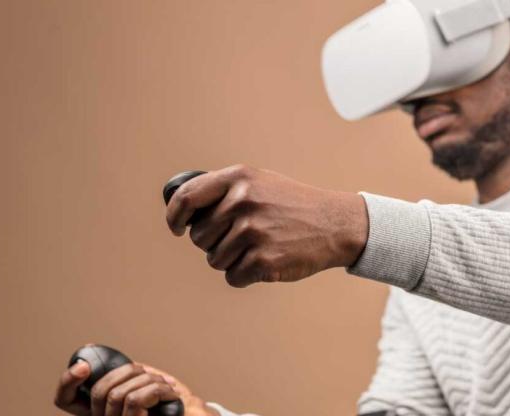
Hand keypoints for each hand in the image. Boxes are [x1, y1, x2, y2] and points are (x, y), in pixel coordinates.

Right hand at [54, 360, 219, 415]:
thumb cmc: (177, 409)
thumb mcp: (150, 389)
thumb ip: (130, 379)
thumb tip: (108, 355)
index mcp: (105, 413)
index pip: (64, 400)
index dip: (67, 381)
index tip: (83, 364)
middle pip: (99, 390)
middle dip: (128, 373)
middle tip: (151, 375)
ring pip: (120, 394)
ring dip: (150, 382)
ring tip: (167, 388)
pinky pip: (136, 401)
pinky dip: (158, 391)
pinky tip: (172, 396)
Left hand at [165, 165, 368, 287]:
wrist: (334, 224)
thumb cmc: (292, 204)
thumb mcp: (259, 181)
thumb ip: (223, 190)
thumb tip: (183, 211)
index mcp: (239, 178)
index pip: (186, 198)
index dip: (175, 216)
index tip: (177, 227)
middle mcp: (243, 202)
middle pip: (199, 237)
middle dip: (214, 242)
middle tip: (241, 237)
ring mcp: (254, 231)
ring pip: (214, 260)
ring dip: (231, 260)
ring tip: (258, 247)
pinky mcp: (264, 260)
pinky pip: (233, 277)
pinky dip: (245, 275)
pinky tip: (265, 261)